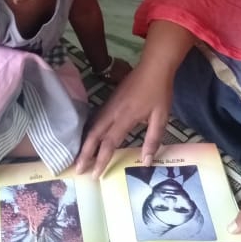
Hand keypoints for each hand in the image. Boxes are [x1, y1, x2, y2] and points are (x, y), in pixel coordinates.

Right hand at [77, 59, 172, 176]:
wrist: (153, 67)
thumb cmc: (159, 92)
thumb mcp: (161, 117)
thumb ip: (152, 140)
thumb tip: (145, 161)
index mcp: (125, 118)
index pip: (109, 143)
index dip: (101, 160)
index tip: (95, 175)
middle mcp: (112, 112)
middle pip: (93, 135)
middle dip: (85, 154)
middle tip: (79, 170)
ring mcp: (109, 105)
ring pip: (92, 127)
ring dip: (85, 144)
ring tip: (80, 159)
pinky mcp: (109, 101)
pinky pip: (96, 120)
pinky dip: (90, 133)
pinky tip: (89, 140)